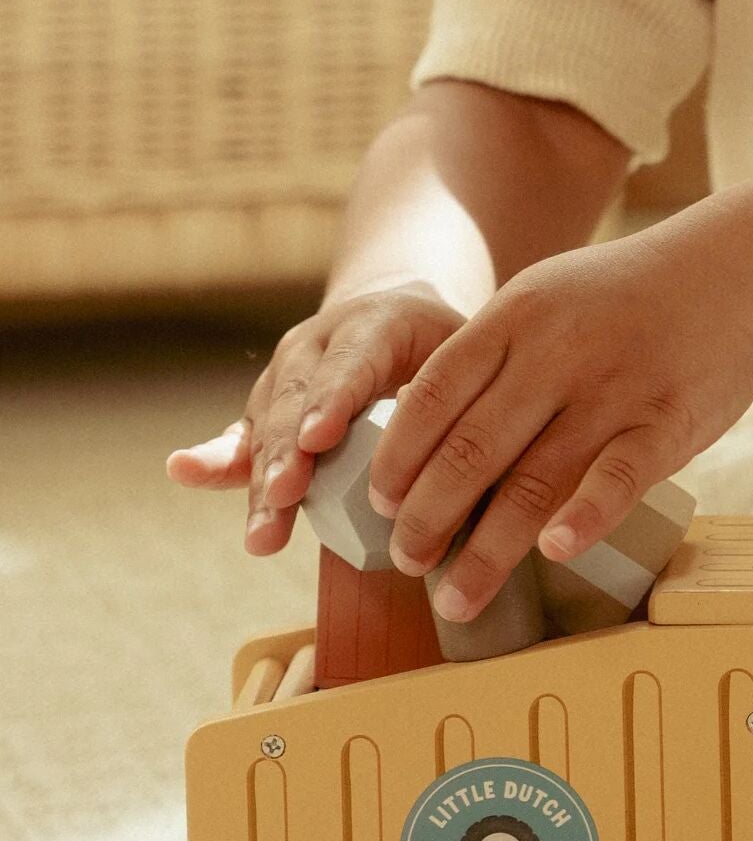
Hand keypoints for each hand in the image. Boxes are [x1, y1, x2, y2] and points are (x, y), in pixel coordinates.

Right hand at [164, 283, 467, 555]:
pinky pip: (242, 436)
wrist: (397, 310)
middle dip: (289, 453)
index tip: (319, 439)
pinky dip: (218, 461)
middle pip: (299, 401)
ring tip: (264, 530)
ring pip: (268, 426)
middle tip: (285, 494)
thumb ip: (467, 397)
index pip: (353, 363)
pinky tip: (185, 471)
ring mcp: (287, 374)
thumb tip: (478, 466)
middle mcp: (319, 344)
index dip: (334, 400)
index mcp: (375, 323)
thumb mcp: (466, 349)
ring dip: (263, 480)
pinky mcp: (267, 407)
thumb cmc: (446, 343)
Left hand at [366, 222, 752, 622]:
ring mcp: (616, 387)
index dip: (397, 458)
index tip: (379, 506)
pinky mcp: (669, 420)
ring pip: (535, 482)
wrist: (736, 271)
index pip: (433, 396)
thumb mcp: (547, 297)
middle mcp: (558, 352)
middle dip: (428, 519)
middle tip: (409, 563)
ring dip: (486, 552)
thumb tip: (425, 438)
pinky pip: (619, 479)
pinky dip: (583, 519)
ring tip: (456, 598)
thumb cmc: (629, 296)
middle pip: (471, 449)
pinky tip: (552, 555)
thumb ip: (494, 357)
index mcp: (516, 316)